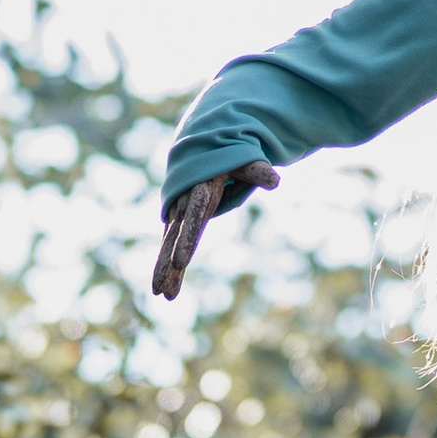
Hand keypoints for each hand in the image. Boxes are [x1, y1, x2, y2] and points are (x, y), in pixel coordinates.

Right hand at [151, 162, 277, 298]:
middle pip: (175, 238)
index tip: (180, 263)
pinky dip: (167, 263)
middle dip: (167, 264)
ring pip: (170, 244)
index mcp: (200, 189)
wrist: (200, 143)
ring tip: (161, 294)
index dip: (186, 241)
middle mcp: (185, 202)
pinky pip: (172, 243)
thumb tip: (276, 180)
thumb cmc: (225, 151)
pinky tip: (165, 284)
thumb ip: (256, 170)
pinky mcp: (179, 218)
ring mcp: (180, 211)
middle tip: (160, 290)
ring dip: (165, 269)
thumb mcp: (243, 158)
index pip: (193, 218)